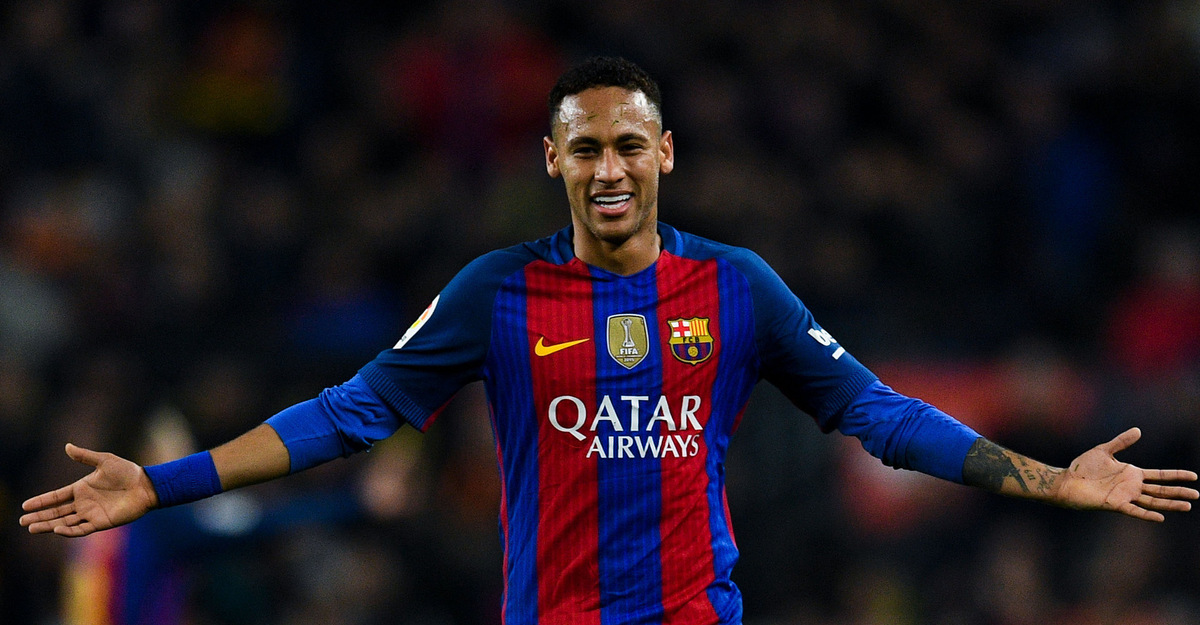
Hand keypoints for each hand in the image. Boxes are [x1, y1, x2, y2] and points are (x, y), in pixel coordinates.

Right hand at [19, 444, 158, 536]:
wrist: (145, 485)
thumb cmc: (127, 472)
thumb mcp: (104, 460)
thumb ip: (85, 456)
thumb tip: (66, 447)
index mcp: (81, 488)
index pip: (56, 497)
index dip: (41, 501)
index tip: (25, 506)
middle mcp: (83, 503)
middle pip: (56, 512)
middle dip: (39, 517)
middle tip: (23, 521)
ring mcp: (91, 514)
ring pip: (65, 522)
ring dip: (49, 525)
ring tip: (32, 528)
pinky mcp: (101, 523)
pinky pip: (81, 529)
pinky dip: (69, 530)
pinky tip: (57, 529)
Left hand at [1055, 428, 1197, 521]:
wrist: (1066, 481)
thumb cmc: (1082, 467)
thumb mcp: (1104, 450)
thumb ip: (1121, 442)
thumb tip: (1139, 430)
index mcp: (1132, 473)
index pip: (1159, 475)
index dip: (1175, 475)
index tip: (1193, 476)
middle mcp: (1132, 486)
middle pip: (1160, 490)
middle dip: (1178, 491)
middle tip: (1197, 494)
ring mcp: (1125, 496)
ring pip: (1152, 501)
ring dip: (1169, 504)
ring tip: (1187, 506)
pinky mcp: (1115, 504)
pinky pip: (1134, 510)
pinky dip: (1147, 514)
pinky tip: (1161, 517)